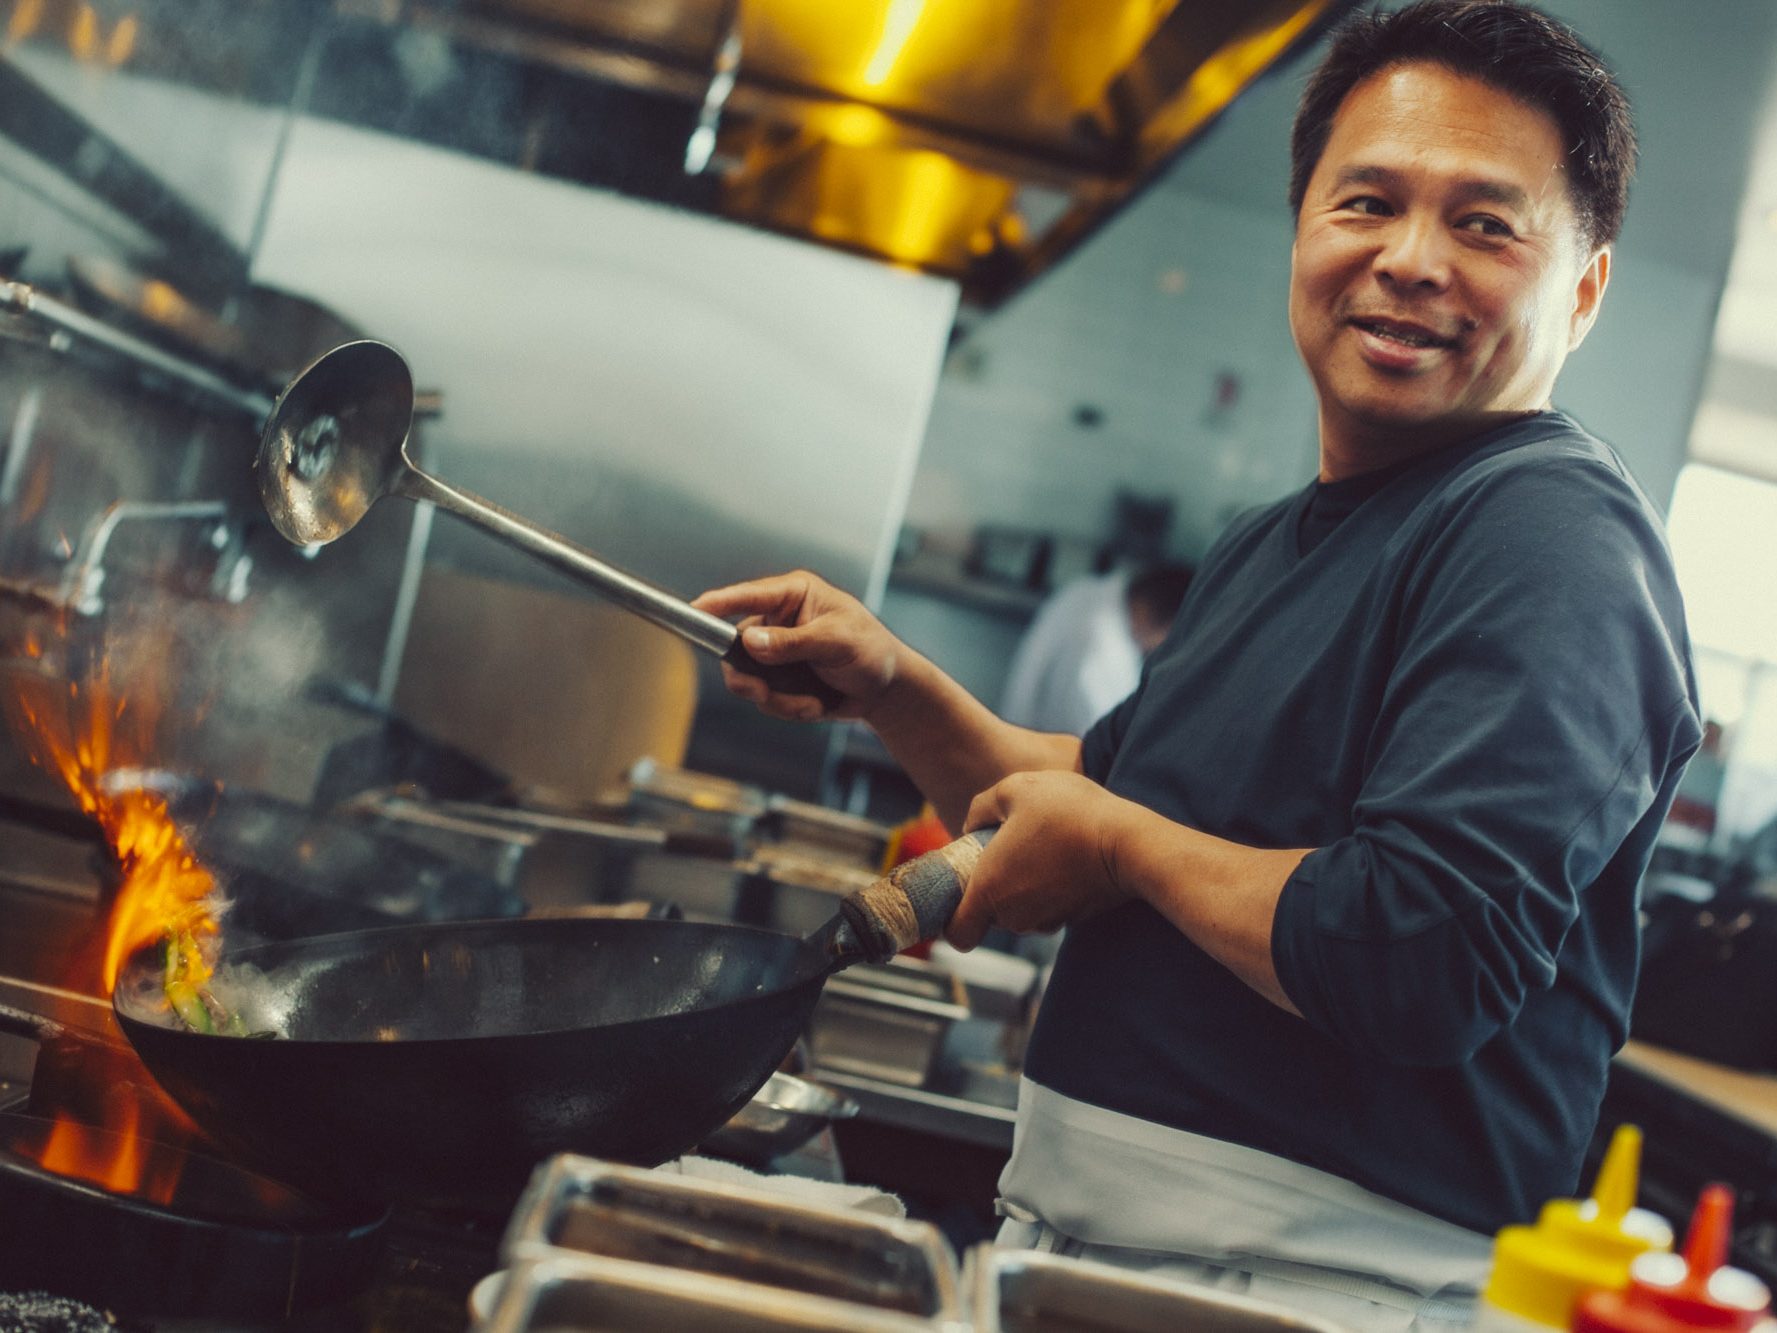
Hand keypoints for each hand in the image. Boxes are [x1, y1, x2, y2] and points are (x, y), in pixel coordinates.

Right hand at [691, 571, 907, 721]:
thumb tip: (750, 641)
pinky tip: (814, 705)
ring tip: (810, 703)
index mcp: (794, 595)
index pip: (749, 595)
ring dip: (777, 698)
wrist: (885, 691)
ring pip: (747, 678)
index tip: (694, 610)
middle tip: (760, 691)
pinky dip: (788, 707)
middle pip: (735, 645)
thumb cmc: (871, 652)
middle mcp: (778, 620)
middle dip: (748, 675)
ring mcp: (775, 652)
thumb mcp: (838, 642)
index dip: (719, 602)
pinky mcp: (777, 679)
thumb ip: (793, 642)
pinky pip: (764, 698)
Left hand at [947, 771, 1138, 949]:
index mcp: (990, 891)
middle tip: (1007, 848)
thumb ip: (982, 807)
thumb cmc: (1068, 813)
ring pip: (1020, 910)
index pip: (958, 934)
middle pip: (990, 915)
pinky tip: (1064, 856)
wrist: (1130, 842)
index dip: (952, 919)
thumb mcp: (1016, 789)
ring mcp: (1046, 921)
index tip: (961, 892)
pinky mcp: (1073, 918)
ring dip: (1023, 885)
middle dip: (993, 887)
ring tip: (1042, 845)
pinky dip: (1049, 888)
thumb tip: (972, 825)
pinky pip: (1048, 907)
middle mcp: (1015, 916)